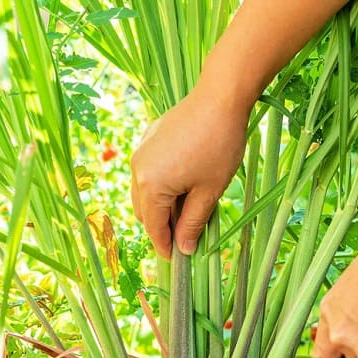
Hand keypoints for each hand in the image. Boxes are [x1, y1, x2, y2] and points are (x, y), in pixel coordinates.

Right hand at [130, 86, 247, 257]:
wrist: (219, 97)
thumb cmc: (219, 145)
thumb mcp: (209, 191)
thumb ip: (193, 223)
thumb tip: (184, 248)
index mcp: (151, 186)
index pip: (154, 228)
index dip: (165, 246)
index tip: (176, 260)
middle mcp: (138, 170)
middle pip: (144, 212)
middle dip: (162, 226)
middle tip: (185, 236)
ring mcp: (141, 153)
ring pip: (144, 192)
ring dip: (160, 206)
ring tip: (187, 209)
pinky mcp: (148, 139)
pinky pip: (148, 172)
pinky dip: (160, 185)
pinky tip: (183, 182)